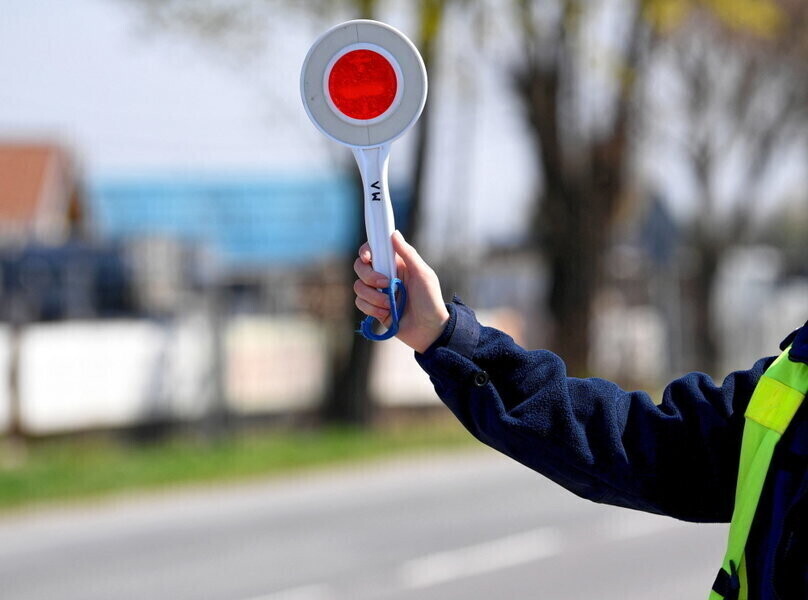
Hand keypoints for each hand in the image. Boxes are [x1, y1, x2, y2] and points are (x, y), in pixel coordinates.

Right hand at [353, 231, 449, 353]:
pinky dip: (372, 309)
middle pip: (360, 267)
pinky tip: (386, 314)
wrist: (429, 330)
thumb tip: (394, 233)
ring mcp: (377, 292)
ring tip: (390, 304)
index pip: (374, 250)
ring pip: (358, 286)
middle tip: (385, 284)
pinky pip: (360, 303)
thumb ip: (408, 254)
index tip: (368, 257)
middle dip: (369, 276)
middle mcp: (384, 275)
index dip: (366, 250)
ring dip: (373, 297)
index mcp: (396, 264)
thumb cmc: (430, 301)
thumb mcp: (423, 274)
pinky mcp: (374, 308)